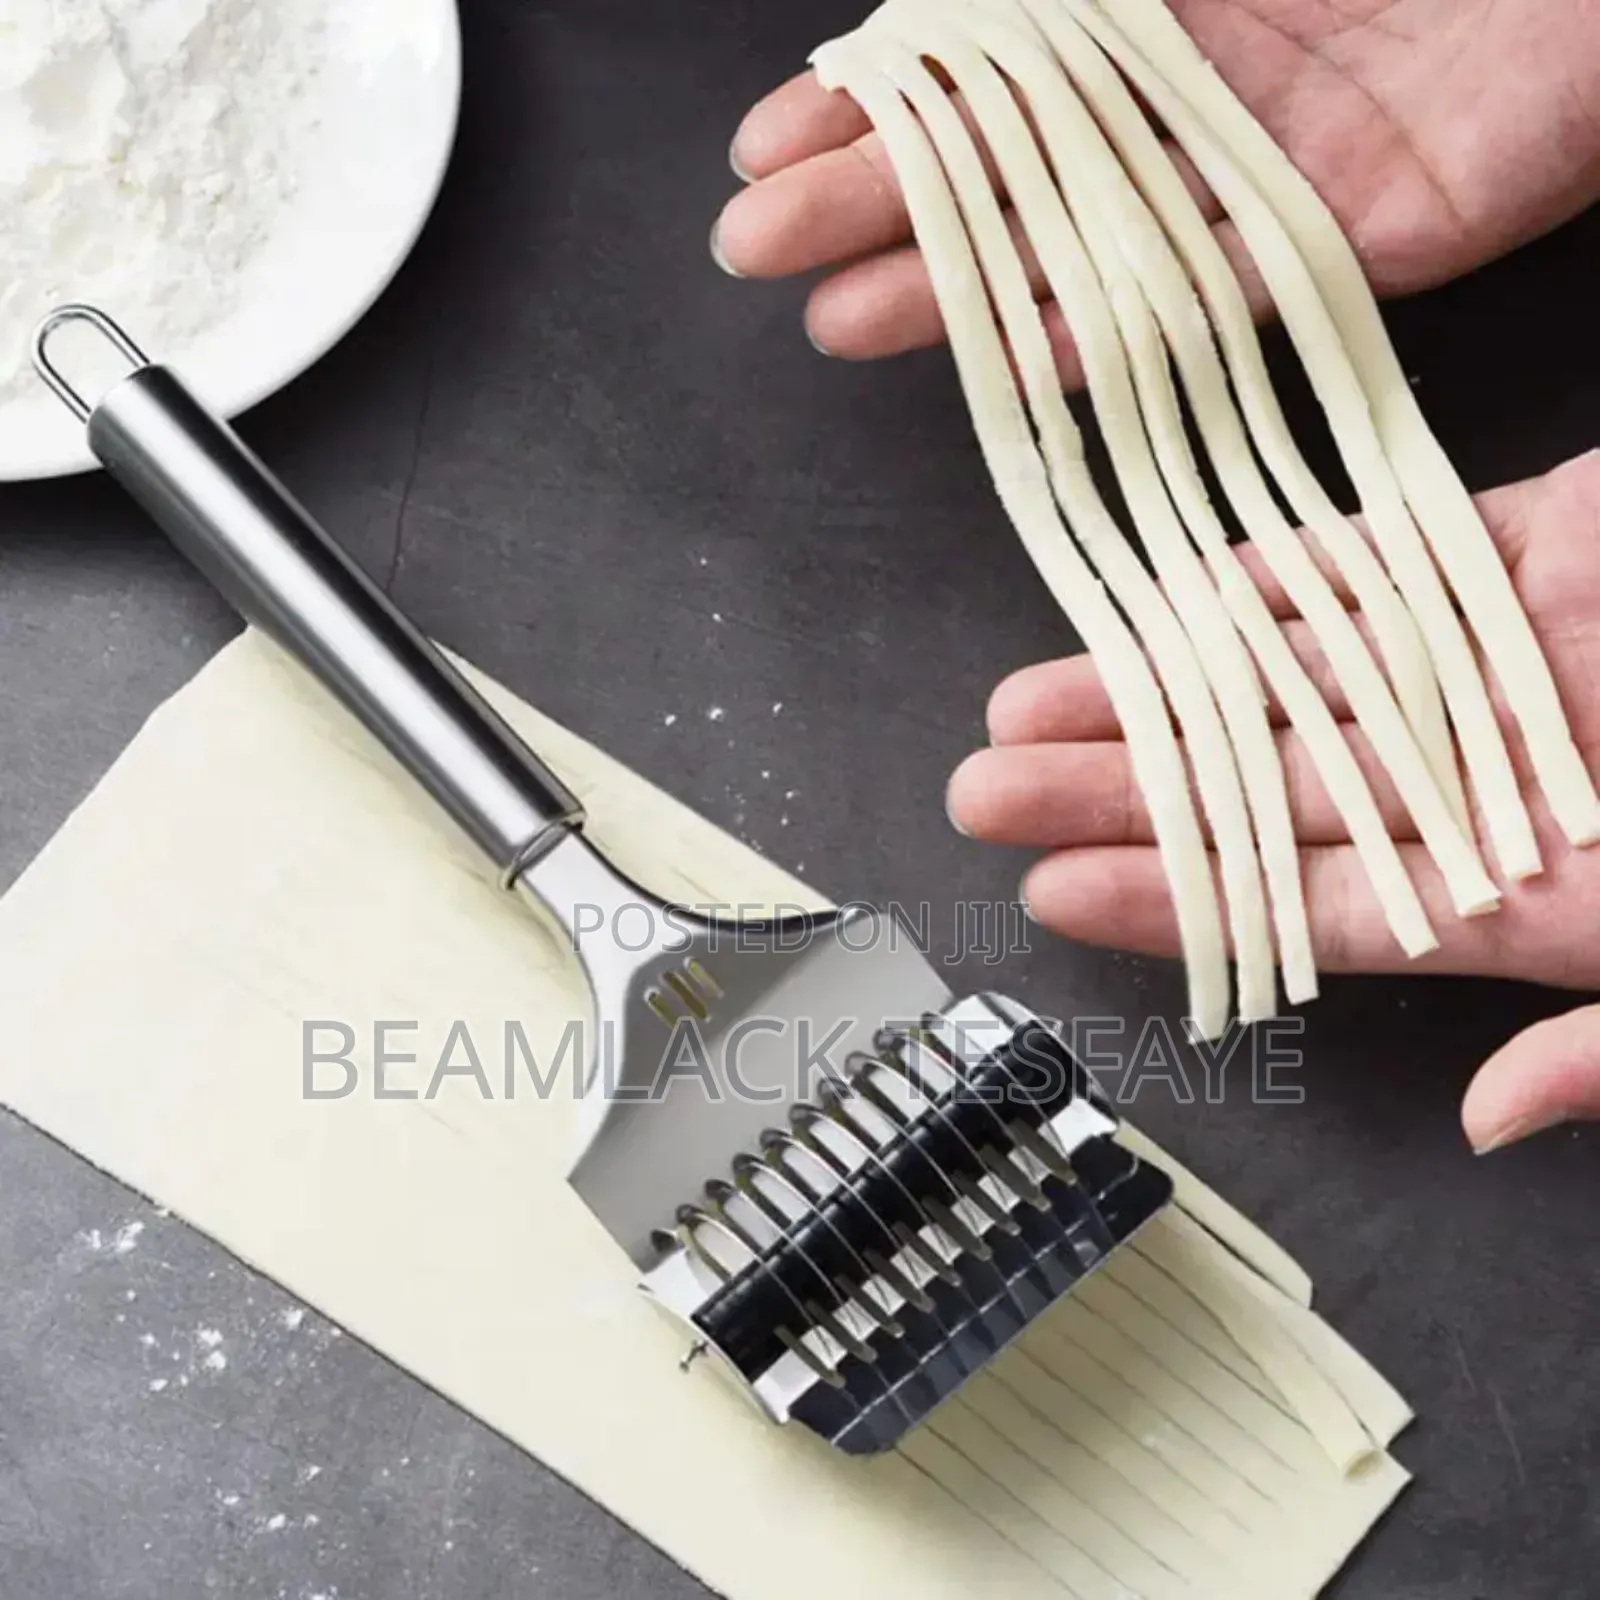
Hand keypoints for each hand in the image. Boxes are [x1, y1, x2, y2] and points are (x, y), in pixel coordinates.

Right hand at [716, 0, 1599, 379]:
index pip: (975, 56)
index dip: (867, 99)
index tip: (766, 137)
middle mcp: (1183, 89)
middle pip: (999, 159)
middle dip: (867, 197)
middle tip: (752, 241)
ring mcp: (1245, 178)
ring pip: (1066, 245)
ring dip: (944, 283)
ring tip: (830, 314)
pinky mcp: (1325, 252)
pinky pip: (1186, 304)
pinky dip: (1085, 332)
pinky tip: (982, 355)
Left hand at [944, 455, 1599, 1153]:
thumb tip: (1498, 1122)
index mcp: (1547, 897)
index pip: (1320, 909)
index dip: (1184, 898)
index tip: (1055, 887)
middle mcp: (1507, 781)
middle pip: (1275, 791)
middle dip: (1128, 786)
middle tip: (980, 790)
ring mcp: (1522, 661)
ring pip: (1301, 676)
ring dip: (1167, 683)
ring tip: (1027, 696)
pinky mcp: (1560, 547)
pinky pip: (1394, 561)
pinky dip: (1289, 575)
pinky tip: (1178, 595)